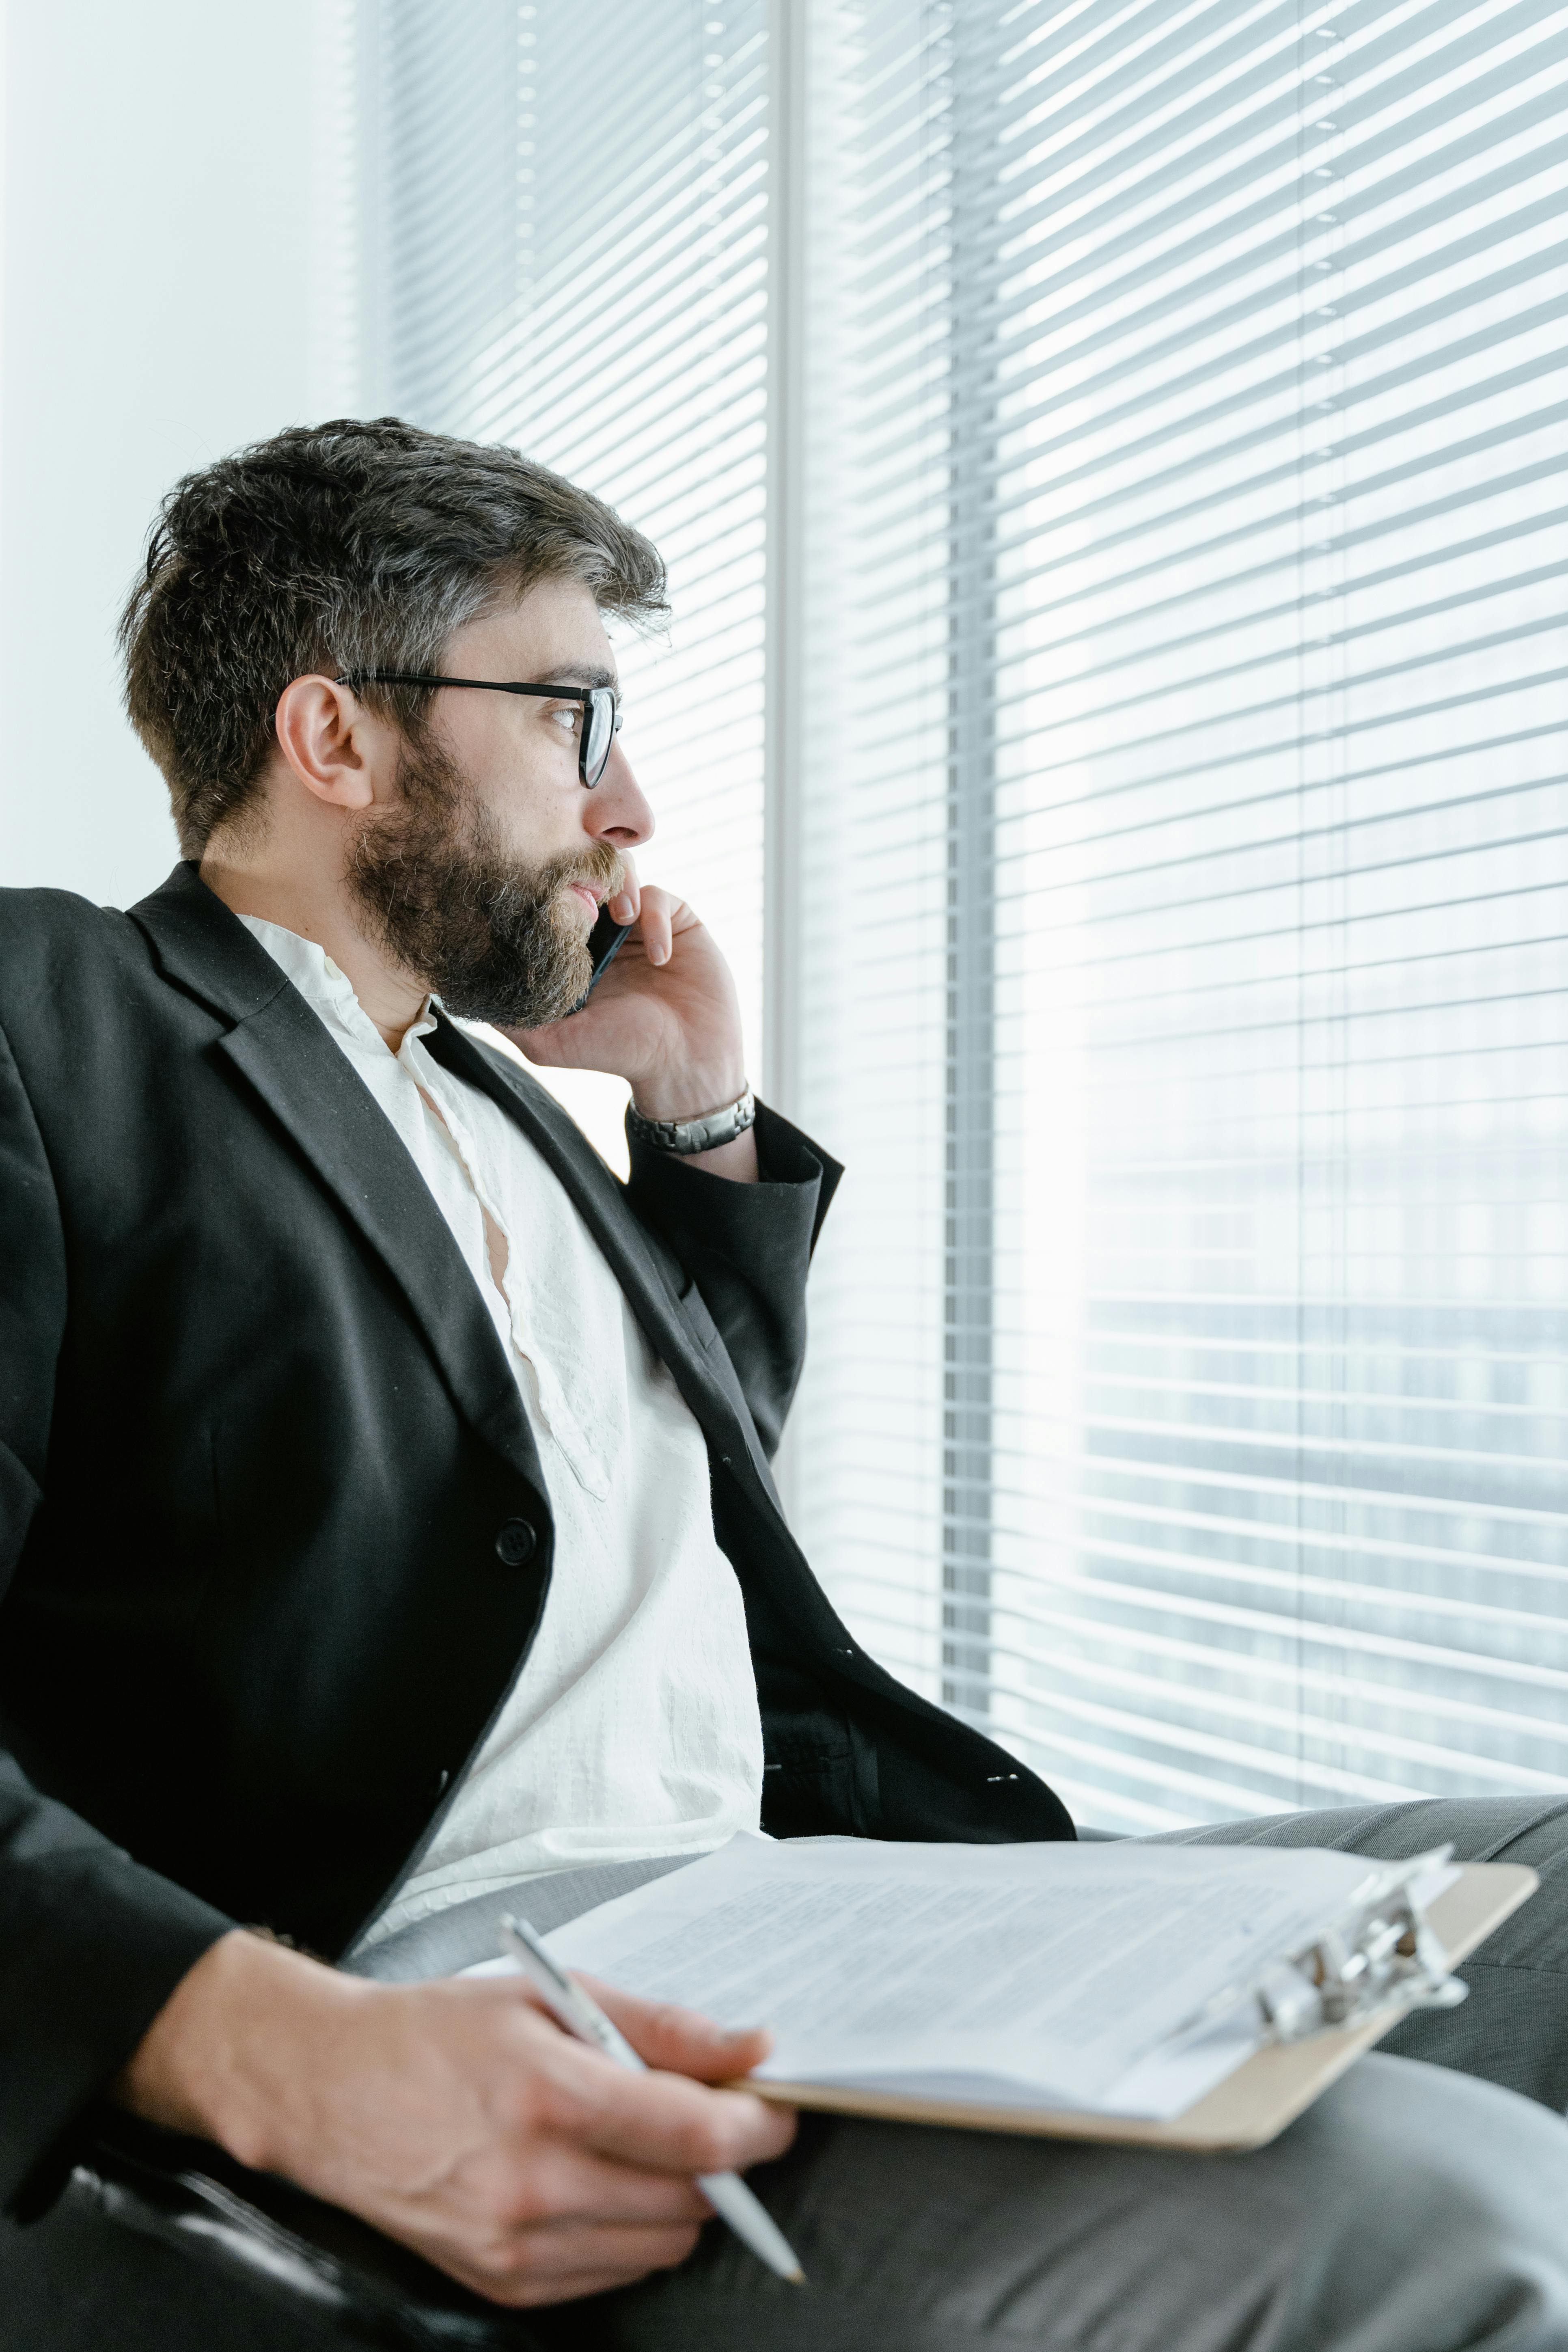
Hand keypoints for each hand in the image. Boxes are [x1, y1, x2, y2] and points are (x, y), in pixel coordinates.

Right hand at [117, 1930, 795, 2307]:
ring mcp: (514, 2245)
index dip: (757, 2123)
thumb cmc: (436, 2034)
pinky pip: (610, 2274)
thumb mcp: (548, 1997)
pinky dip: (627, 2233)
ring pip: (659, 2245)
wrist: (331, 2091)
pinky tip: (599, 2181)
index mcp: (546, 2096)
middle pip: (689, 2199)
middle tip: (714, 2114)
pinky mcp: (502, 2284)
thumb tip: (748, 2049)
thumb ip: (658, 2025)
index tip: (776, 2106)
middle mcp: (531, 2183)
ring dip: (680, 2200)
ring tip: (647, 2144)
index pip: (695, 2134)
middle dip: (723, 2160)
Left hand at [504, 861, 748, 1126]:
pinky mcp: (677, 921)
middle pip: (583, 876)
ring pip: (621, 872)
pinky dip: (656, 918)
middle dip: (581, 878)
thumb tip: (463, 992)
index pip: (549, 903)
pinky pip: (659, 896)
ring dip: (619, 886)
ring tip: (623, 919)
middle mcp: (604, 931)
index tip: (540, 901)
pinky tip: (658, 956)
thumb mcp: (552, 1043)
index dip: (542, 894)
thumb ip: (512, 1018)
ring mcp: (640, 923)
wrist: (686, 1063)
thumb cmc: (620, 1054)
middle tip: (584, 899)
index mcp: (573, 951)